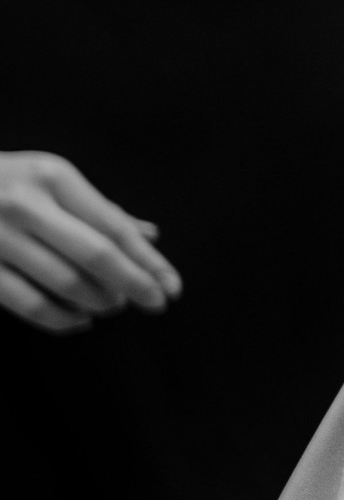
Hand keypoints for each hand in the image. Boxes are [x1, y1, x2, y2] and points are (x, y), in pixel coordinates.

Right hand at [0, 151, 174, 333]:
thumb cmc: (6, 183)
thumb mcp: (51, 181)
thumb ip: (98, 210)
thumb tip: (150, 237)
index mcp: (53, 177)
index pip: (114, 227)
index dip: (148, 261)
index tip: (172, 287)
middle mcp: (26, 204)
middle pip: (96, 256)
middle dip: (134, 285)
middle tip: (154, 304)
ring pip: (64, 282)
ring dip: (99, 301)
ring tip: (114, 307)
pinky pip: (27, 303)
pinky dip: (60, 318)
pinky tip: (79, 321)